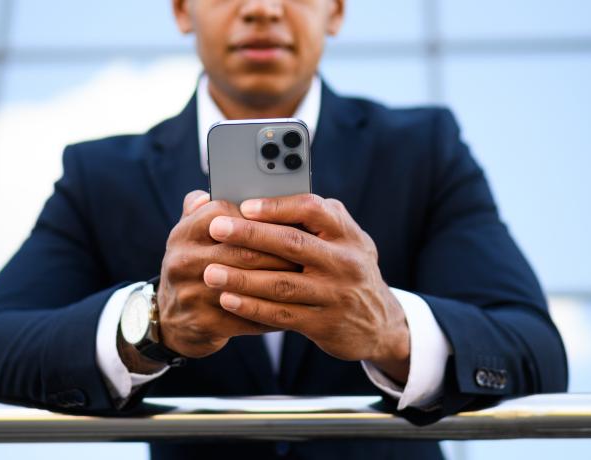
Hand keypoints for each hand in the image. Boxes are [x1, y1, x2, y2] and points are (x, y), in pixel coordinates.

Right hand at [154, 190, 296, 359]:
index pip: (226, 213)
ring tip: (307, 276)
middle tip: (310, 251)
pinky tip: (294, 307)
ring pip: (248, 283)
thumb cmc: (195, 267)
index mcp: (184, 233)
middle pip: (243, 250)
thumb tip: (228, 181)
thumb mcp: (191, 235)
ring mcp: (191, 293)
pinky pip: (248, 316)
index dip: (261, 217)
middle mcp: (183, 261)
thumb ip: (207, 208)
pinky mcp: (203, 323)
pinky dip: (273, 312)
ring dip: (281, 280)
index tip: (290, 218)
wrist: (170, 320)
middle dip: (280, 251)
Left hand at [203, 194, 410, 382]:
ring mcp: (335, 294)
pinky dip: (252, 307)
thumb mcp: (345, 240)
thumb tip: (260, 198)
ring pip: (282, 283)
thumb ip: (313, 220)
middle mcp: (344, 261)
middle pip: (292, 243)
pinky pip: (282, 315)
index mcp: (346, 232)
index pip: (312, 209)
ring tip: (210, 271)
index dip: (277, 206)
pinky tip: (228, 300)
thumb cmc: (348, 270)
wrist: (380, 323)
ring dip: (242, 278)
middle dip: (249, 235)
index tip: (244, 205)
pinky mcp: (324, 324)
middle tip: (214, 228)